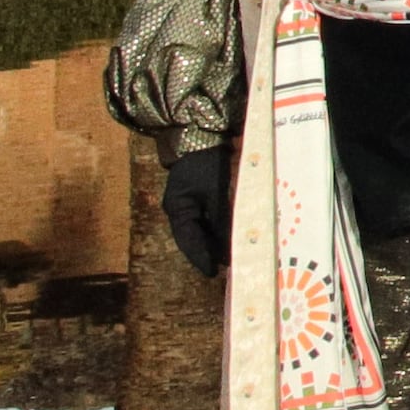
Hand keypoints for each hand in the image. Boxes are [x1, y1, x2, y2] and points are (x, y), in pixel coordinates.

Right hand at [160, 142, 233, 278]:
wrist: (201, 136)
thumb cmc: (208, 163)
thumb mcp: (217, 191)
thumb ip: (222, 218)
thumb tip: (231, 242)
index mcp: (178, 208)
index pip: (188, 240)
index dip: (200, 257)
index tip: (211, 272)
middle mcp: (179, 209)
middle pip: (192, 239)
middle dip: (207, 253)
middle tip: (223, 270)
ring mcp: (186, 204)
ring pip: (198, 231)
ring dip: (211, 244)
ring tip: (227, 259)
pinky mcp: (195, 199)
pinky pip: (204, 221)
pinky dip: (214, 231)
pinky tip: (226, 239)